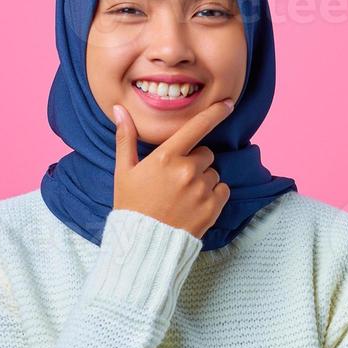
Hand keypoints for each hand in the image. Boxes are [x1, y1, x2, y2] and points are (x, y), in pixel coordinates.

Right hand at [112, 98, 234, 239]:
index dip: (215, 113)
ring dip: (203, 180)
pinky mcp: (212, 208)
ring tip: (182, 196)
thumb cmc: (131, 205)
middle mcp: (187, 170)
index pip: (197, 127)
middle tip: (175, 180)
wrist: (144, 244)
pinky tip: (194, 205)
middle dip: (195, 162)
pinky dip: (213, 195)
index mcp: (166, 157)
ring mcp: (201, 190)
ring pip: (213, 173)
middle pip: (205, 153)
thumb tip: (119, 109)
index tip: (228, 103)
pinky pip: (222, 190)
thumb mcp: (124, 171)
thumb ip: (125, 138)